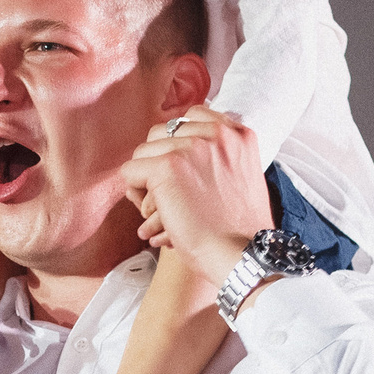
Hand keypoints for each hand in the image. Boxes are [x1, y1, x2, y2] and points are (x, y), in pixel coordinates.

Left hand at [120, 105, 275, 292]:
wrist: (244, 257)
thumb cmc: (242, 231)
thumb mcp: (243, 177)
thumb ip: (221, 157)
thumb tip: (182, 151)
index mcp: (238, 134)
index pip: (191, 117)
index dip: (177, 144)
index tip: (182, 172)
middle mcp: (216, 133)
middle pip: (161, 133)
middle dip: (158, 161)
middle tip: (169, 195)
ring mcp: (191, 147)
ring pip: (143, 153)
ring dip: (146, 181)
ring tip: (163, 210)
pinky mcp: (168, 166)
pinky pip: (130, 172)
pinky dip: (136, 195)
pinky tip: (154, 216)